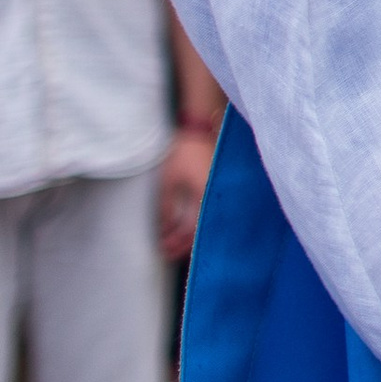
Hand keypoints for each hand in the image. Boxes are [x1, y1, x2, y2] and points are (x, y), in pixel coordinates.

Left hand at [158, 121, 217, 259]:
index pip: (191, 229)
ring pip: (204, 222)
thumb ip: (167, 206)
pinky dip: (195, 222)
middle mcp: (215, 198)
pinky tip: (184, 226)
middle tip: (166, 252)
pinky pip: (206, 211)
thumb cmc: (183, 153)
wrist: (198, 129)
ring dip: (188, 234)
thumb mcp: (169, 180)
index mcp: (205, 197)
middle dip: (182, 243)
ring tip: (172, 241)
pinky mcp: (215, 188)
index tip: (163, 249)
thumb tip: (165, 229)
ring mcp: (216, 193)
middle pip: (200, 230)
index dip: (176, 242)